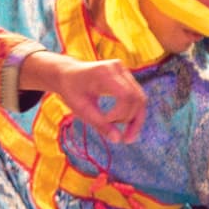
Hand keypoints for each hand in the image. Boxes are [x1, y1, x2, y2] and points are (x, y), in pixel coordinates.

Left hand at [26, 50, 148, 135]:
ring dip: (136, 120)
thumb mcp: (81, 109)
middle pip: (136, 98)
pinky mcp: (127, 77)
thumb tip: (117, 140)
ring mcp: (124, 71)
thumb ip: (99, 124)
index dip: (120, 113)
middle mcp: (118, 68)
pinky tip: (129, 130)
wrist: (67, 74)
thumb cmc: (72, 91)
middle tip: (122, 138)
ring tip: (127, 137)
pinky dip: (134, 114)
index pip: (125, 95)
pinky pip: (137, 97)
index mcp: (104, 73)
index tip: (105, 122)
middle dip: (131, 120)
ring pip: (140, 99)